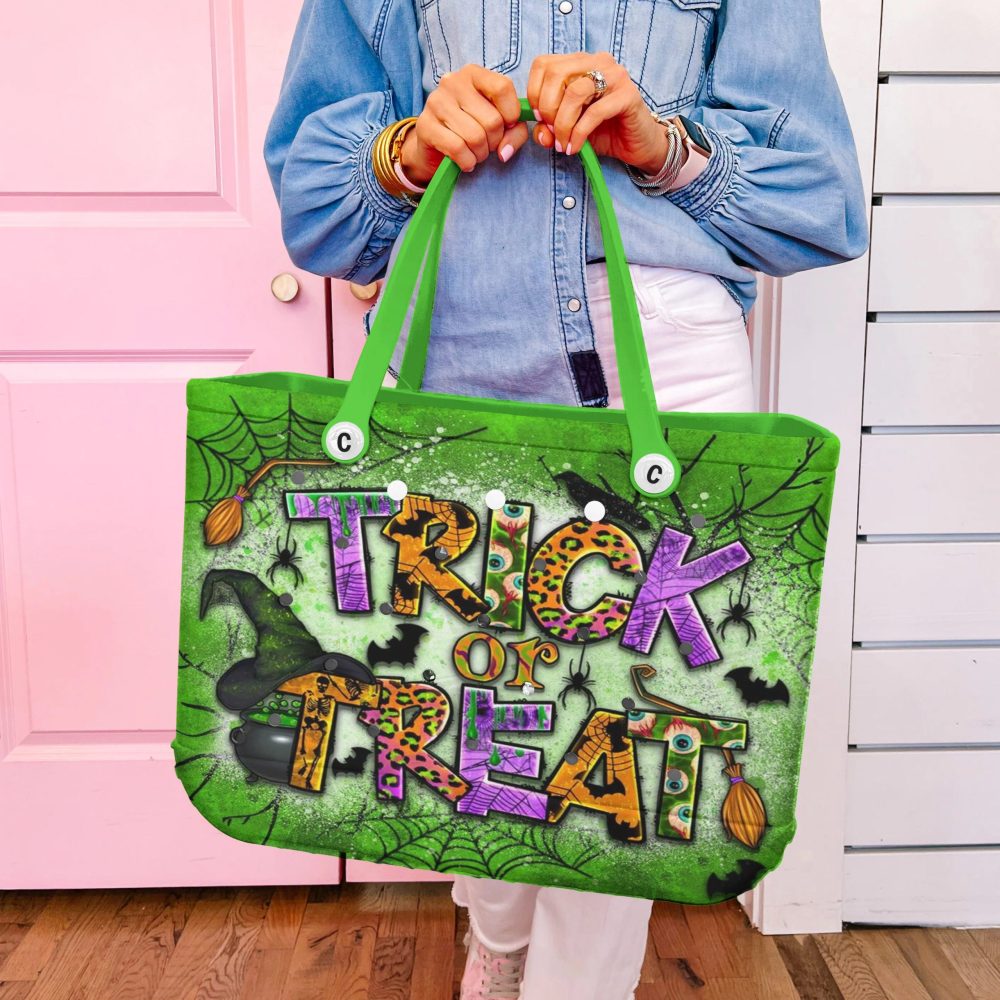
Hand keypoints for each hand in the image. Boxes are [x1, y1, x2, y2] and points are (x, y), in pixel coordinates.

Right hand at [400, 65, 529, 182]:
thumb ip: (515, 132)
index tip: (507, 126)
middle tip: (486, 145)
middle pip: (492, 119)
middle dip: (495, 142)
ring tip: (475, 153)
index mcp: (473, 74)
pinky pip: (458, 149)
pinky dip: (467, 162)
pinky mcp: (425, 125)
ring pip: (475, 137)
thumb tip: (505, 151)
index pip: (502, 88)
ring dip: (480, 154)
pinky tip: (465, 161)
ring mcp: (436, 102)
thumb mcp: (500, 126)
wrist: (434, 148)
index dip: (512, 114)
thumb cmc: (472, 131)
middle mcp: (452, 82)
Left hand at [526, 52, 671, 173]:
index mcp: (579, 63)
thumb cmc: (603, 132)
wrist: (637, 146)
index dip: (534, 92)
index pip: (543, 64)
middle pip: (555, 74)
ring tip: (563, 143)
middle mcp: (597, 62)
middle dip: (546, 108)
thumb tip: (540, 132)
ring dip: (563, 123)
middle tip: (551, 132)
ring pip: (574, 92)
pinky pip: (594, 112)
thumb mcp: (568, 130)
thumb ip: (549, 128)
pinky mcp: (628, 95)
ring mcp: (615, 75)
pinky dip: (579, 133)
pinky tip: (575, 147)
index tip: (538, 118)